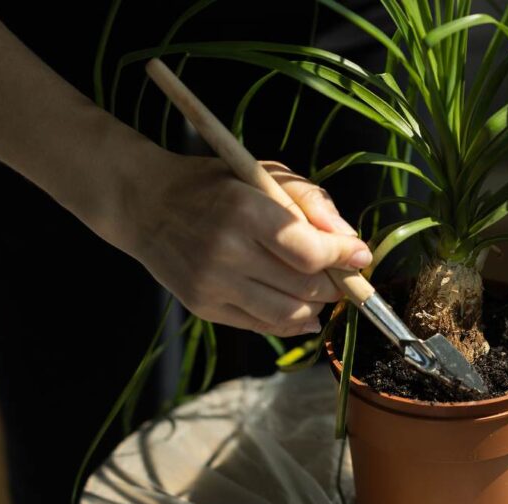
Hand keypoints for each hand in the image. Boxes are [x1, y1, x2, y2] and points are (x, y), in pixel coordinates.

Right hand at [115, 153, 370, 335]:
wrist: (147, 204)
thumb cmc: (218, 185)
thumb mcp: (265, 174)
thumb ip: (311, 202)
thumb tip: (351, 243)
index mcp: (244, 211)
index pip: (310, 252)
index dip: (343, 258)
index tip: (360, 255)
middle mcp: (226, 252)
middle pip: (305, 287)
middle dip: (336, 284)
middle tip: (343, 273)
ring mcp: (212, 284)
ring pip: (289, 314)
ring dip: (317, 306)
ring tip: (321, 290)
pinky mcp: (203, 306)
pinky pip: (262, 326)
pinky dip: (292, 322)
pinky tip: (303, 311)